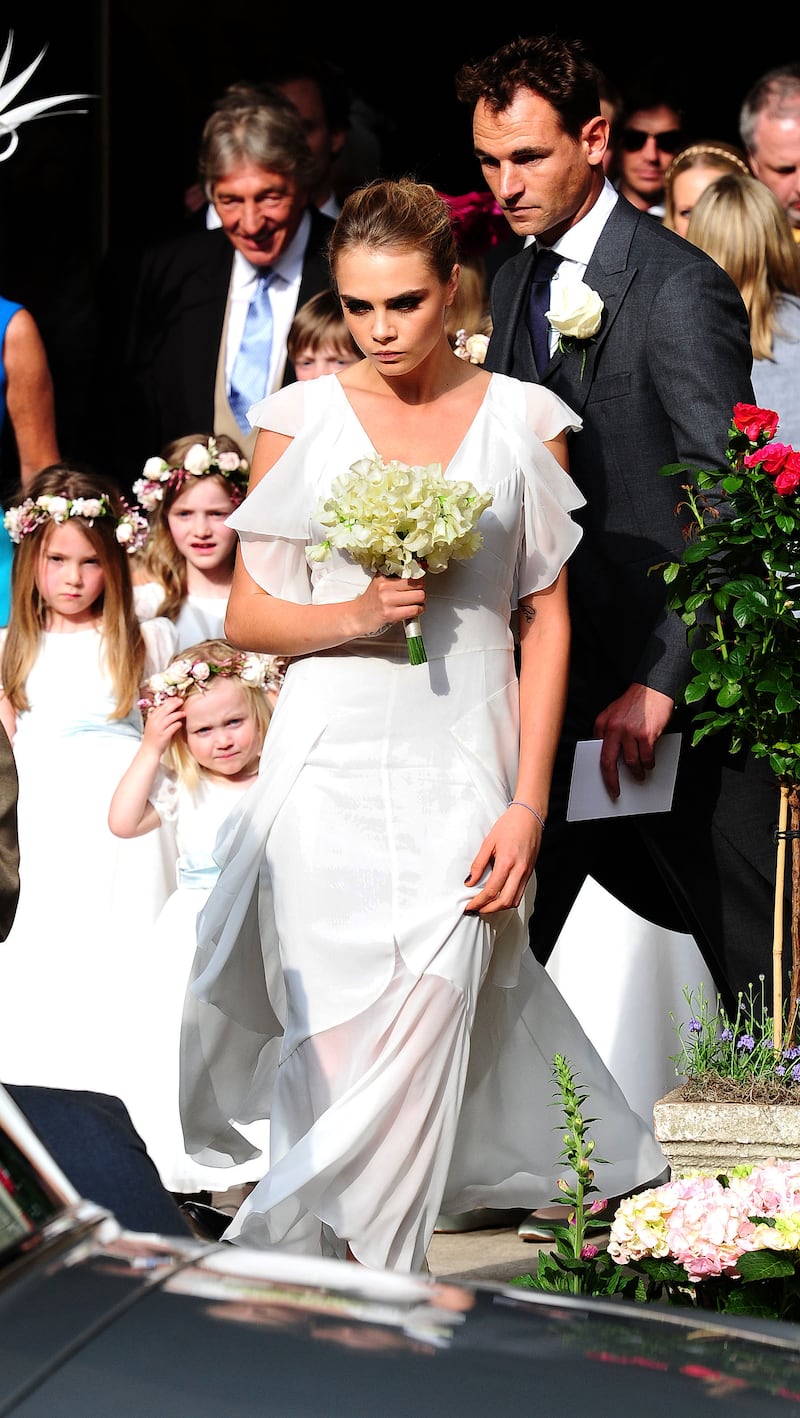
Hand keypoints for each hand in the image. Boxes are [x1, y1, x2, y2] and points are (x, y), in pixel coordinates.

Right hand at [142, 696, 184, 753]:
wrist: (149, 750)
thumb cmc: (152, 738)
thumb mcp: (152, 724)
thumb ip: (158, 717)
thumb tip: (168, 708)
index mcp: (151, 718)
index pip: (161, 706)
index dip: (169, 701)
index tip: (175, 698)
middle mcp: (154, 722)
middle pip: (166, 709)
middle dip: (175, 704)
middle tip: (181, 701)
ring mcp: (159, 729)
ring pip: (170, 717)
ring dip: (178, 714)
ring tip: (183, 713)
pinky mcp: (164, 736)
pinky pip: (173, 727)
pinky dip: (177, 724)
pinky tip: (180, 723)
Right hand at [355, 573, 425, 636]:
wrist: (357, 617)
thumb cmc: (370, 602)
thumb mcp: (379, 583)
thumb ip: (394, 576)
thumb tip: (415, 568)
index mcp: (384, 578)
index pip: (409, 571)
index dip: (419, 574)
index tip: (421, 576)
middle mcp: (385, 587)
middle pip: (417, 583)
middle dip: (421, 588)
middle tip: (418, 592)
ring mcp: (387, 601)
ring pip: (419, 596)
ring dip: (422, 601)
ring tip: (417, 602)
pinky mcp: (390, 614)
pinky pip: (414, 610)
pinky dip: (419, 610)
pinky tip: (415, 610)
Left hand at [463, 808, 540, 917]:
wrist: (529, 816)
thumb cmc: (510, 825)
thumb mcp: (489, 842)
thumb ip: (479, 864)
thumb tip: (470, 882)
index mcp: (507, 862)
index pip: (491, 890)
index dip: (479, 902)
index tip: (470, 905)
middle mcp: (519, 870)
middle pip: (504, 901)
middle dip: (489, 909)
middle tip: (477, 909)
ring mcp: (526, 873)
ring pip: (514, 900)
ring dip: (500, 907)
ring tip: (486, 906)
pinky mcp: (529, 872)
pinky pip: (520, 892)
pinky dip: (508, 899)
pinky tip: (498, 896)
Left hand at [593, 683, 674, 797]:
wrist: (653, 688)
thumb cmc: (634, 702)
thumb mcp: (613, 713)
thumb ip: (608, 732)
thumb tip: (611, 757)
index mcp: (602, 724)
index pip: (599, 754)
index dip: (602, 772)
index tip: (605, 783)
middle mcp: (613, 728)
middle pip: (608, 762)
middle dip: (612, 780)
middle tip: (616, 790)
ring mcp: (630, 732)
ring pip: (631, 762)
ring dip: (636, 772)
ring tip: (640, 775)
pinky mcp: (646, 734)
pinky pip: (646, 757)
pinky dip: (649, 764)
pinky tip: (649, 764)